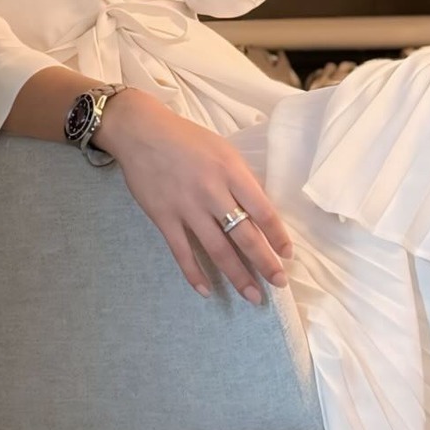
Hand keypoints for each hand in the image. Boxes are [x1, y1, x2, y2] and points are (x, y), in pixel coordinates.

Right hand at [95, 89, 294, 304]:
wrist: (142, 133)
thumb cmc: (187, 139)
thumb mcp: (223, 150)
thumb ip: (241, 179)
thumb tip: (260, 211)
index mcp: (231, 172)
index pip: (263, 211)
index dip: (278, 236)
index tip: (287, 255)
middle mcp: (212, 192)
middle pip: (244, 236)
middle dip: (265, 263)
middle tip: (279, 283)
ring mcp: (187, 208)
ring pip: (218, 250)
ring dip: (238, 276)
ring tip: (253, 296)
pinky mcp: (164, 218)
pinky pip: (182, 253)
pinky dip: (195, 274)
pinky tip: (207, 291)